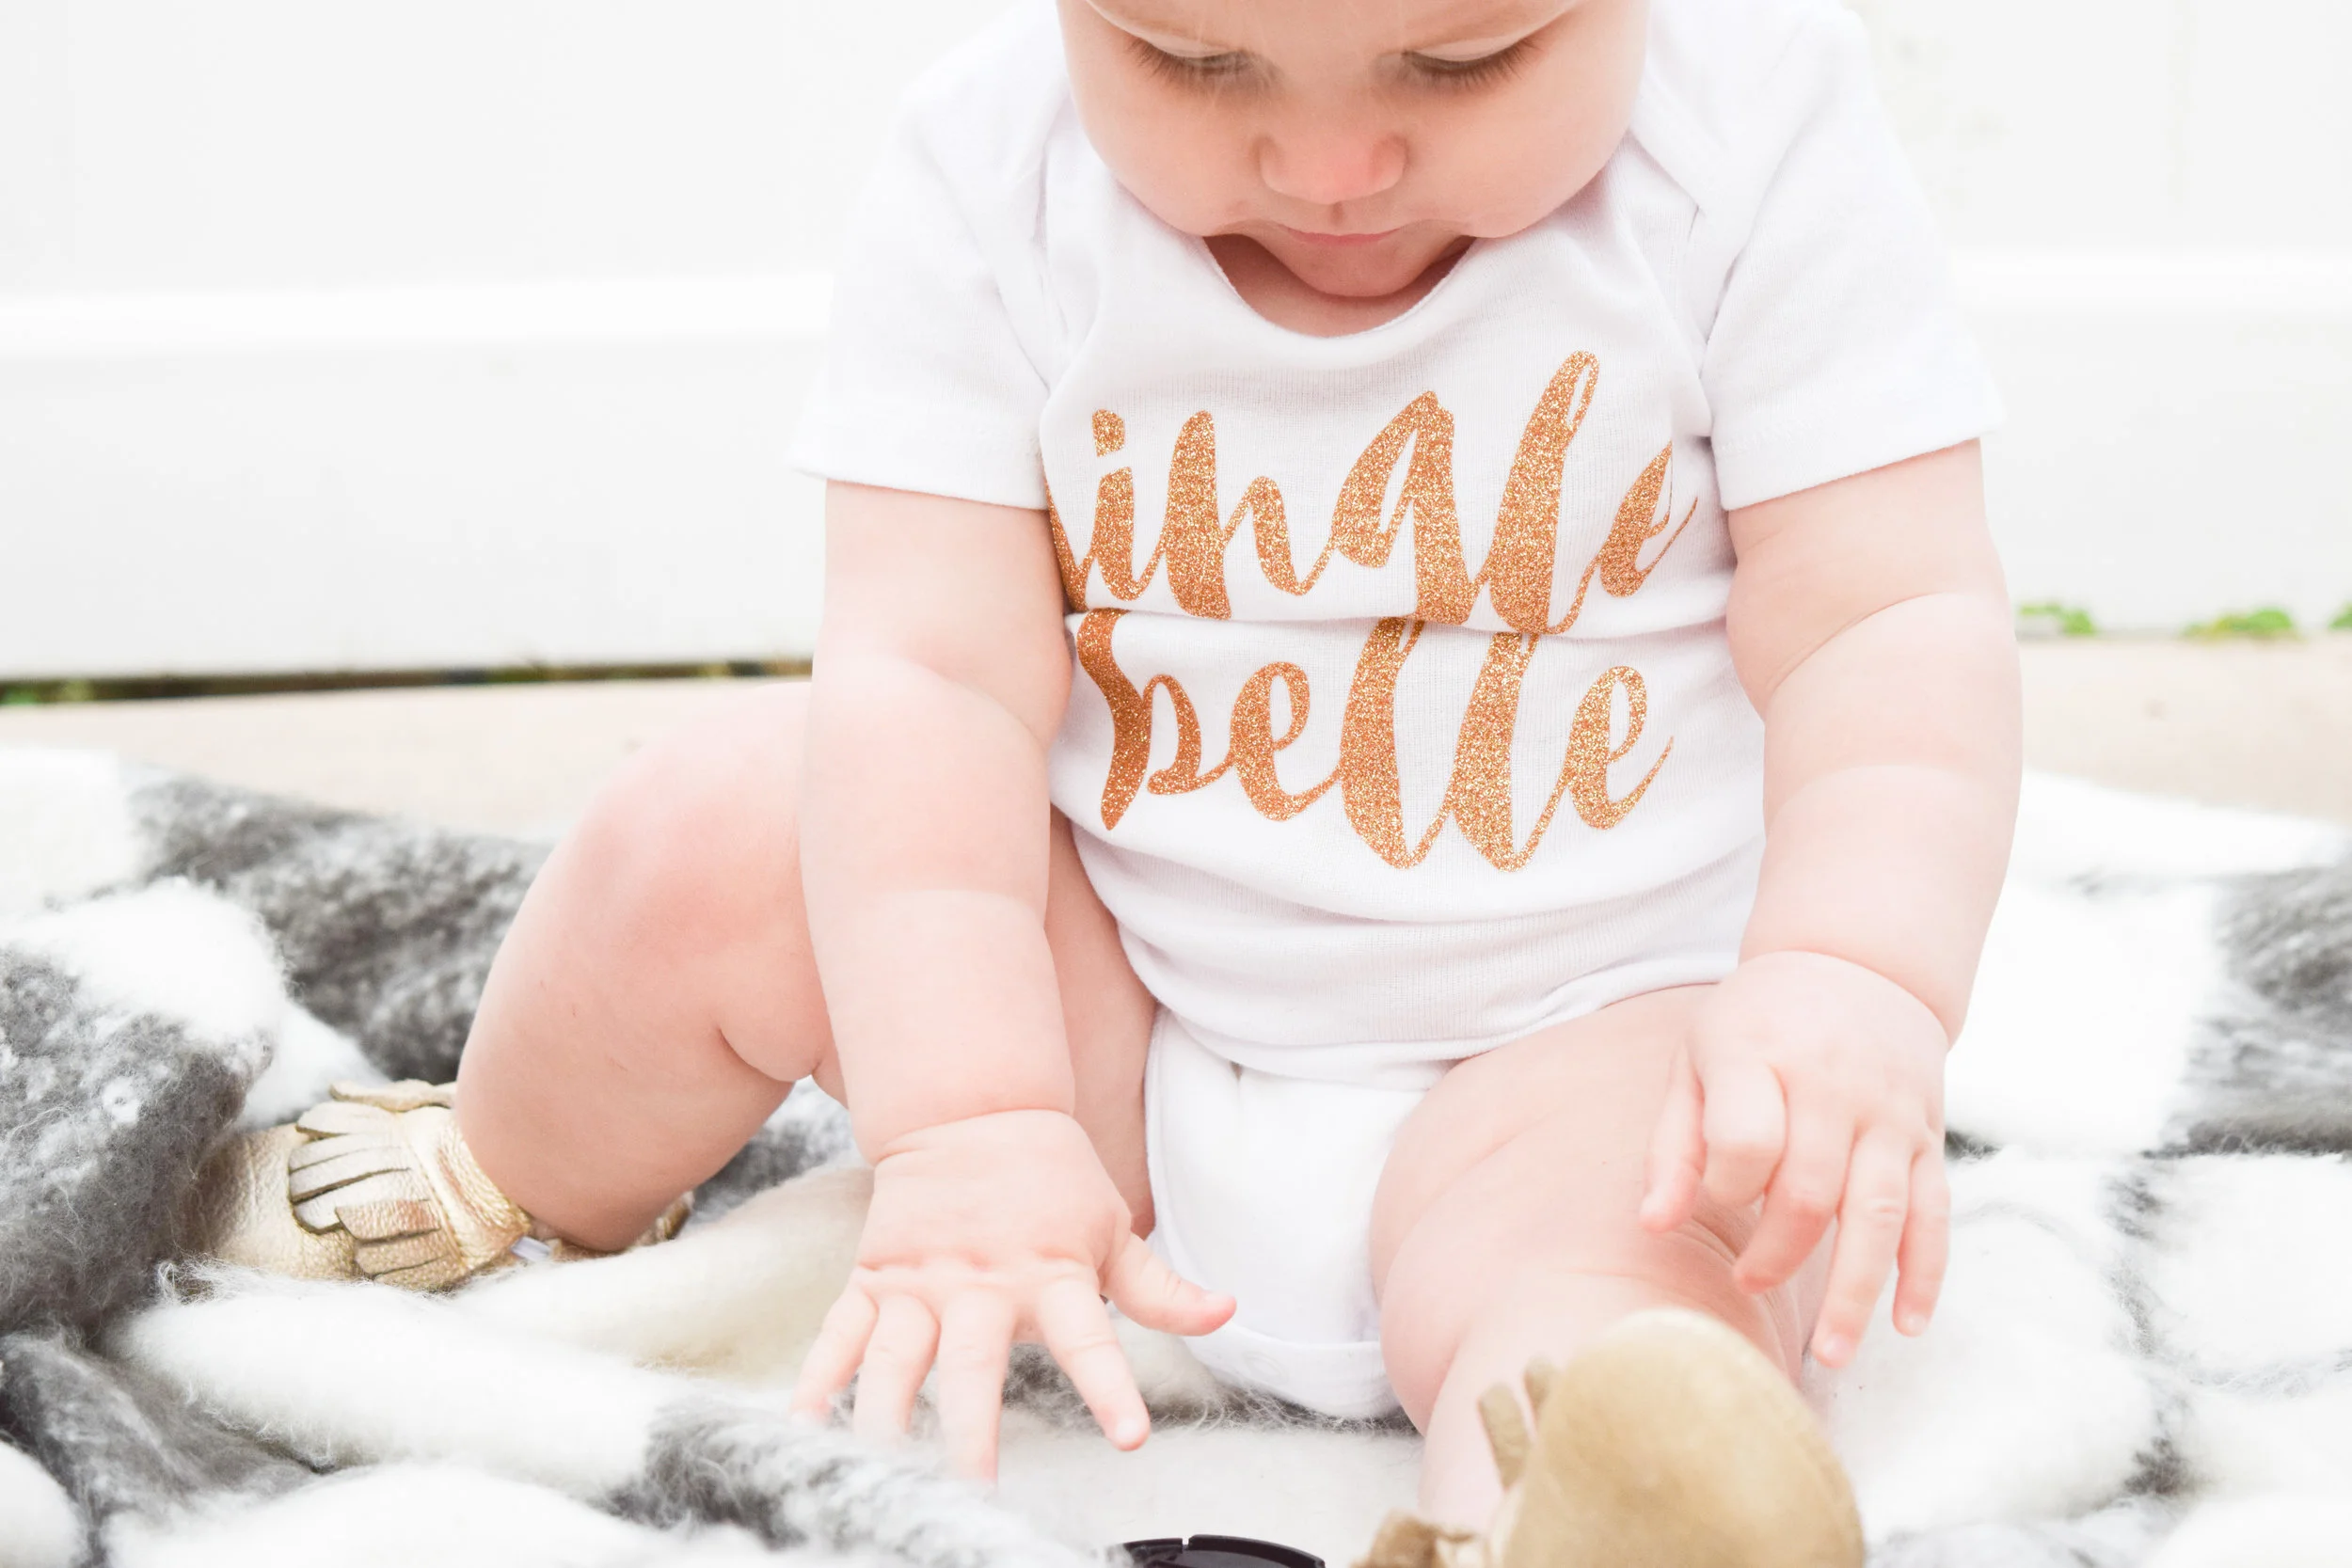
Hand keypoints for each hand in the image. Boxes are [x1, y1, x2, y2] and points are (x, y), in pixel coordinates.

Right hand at [790, 1108, 1231, 1478]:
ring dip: (885, 1415)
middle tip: (972, 1483)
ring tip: (878, 1467)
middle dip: (970, 1427)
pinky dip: (818, 1381)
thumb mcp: (1114, 1227)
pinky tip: (804, 1425)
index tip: (1128, 1436)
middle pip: (971, 1364)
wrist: (972, 1109)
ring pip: (895, 1358)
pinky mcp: (874, 1280)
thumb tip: (1226, 1312)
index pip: (1088, 1339)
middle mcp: (980, 1284)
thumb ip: (1160, 1288)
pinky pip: (840, 1336)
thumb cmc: (1052, 1177)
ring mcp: (920, 1284)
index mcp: (1049, 1275)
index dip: (1109, 1387)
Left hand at [1639, 952, 1950, 1367]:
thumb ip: (1672, 1142)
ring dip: (1854, 1290)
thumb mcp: (1696, 1057)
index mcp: (1760, 1056)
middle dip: (1777, 1254)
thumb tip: (1651, 1226)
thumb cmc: (1757, 1022)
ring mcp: (1889, 1113)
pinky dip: (1925, 1273)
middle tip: (1746, 1285)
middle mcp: (1832, 1085)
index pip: (1747, 1142)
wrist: (1857, 963)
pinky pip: (1933, 1213)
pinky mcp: (1928, 1136)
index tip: (1719, 1196)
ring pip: (1877, 1214)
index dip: (1729, 1185)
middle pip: (1809, 1192)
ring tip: (1830, 1353)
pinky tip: (1908, 1325)